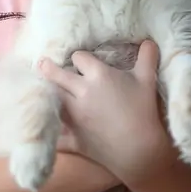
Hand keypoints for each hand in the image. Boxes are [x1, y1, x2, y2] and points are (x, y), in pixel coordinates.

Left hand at [39, 40, 175, 186]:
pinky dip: (49, 131)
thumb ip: (147, 57)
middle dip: (48, 68)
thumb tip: (149, 41)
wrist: (142, 150)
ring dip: (49, 95)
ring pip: (52, 100)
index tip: (80, 61)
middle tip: (42, 64)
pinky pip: (55, 135)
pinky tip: (44, 127)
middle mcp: (81, 93)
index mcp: (98, 76)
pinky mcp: (74, 138)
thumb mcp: (148, 80)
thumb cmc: (144, 111)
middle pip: (56, 75)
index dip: (79, 58)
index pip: (79, 58)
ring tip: (42, 90)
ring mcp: (75, 117)